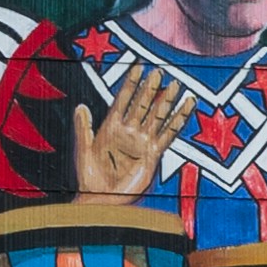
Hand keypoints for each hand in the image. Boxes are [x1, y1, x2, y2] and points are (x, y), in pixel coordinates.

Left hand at [75, 57, 192, 208]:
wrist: (103, 200)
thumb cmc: (90, 178)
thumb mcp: (83, 151)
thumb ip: (83, 128)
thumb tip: (80, 106)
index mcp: (111, 126)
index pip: (123, 99)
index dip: (130, 83)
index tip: (138, 66)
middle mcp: (129, 131)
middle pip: (143, 104)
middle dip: (151, 89)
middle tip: (160, 72)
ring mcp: (142, 141)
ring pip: (157, 115)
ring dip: (166, 101)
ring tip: (177, 84)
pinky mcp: (154, 153)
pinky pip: (168, 134)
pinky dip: (178, 120)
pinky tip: (187, 106)